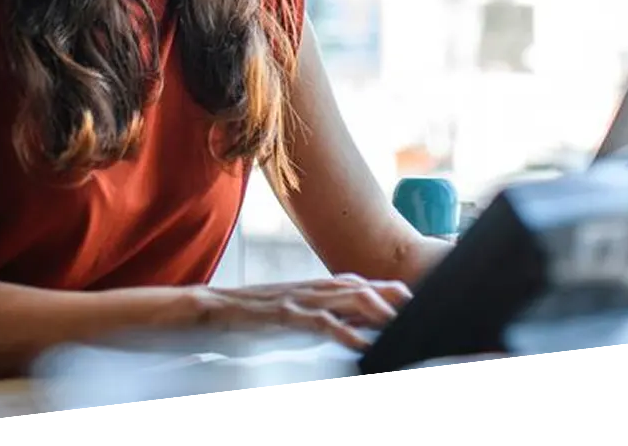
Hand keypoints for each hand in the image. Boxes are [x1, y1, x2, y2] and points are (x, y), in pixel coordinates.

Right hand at [189, 274, 412, 350]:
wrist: (212, 309)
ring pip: (345, 298)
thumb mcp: (294, 315)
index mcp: (313, 288)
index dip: (385, 289)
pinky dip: (345, 333)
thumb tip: (355, 327)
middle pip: (359, 286)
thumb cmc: (251, 316)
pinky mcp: (285, 314)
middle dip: (389, 295)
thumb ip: (322, 317)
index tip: (409, 299)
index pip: (357, 283)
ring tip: (396, 322)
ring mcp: (298, 299)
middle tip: (415, 307)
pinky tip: (361, 344)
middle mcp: (310, 288)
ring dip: (375, 309)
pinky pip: (321, 323)